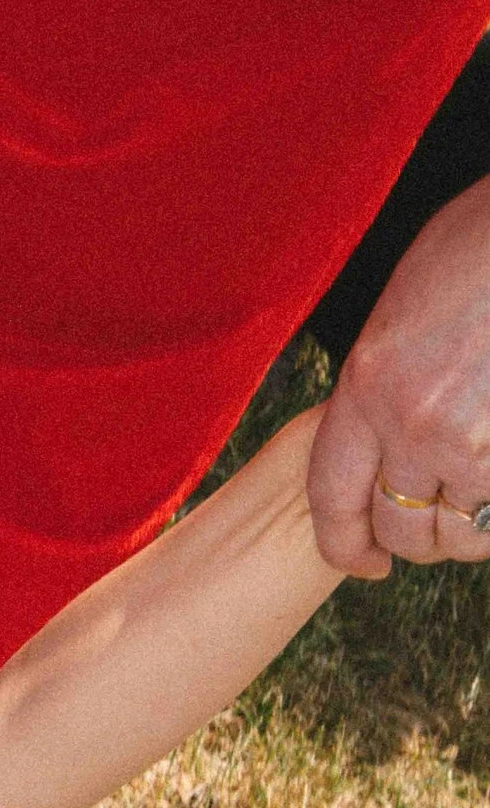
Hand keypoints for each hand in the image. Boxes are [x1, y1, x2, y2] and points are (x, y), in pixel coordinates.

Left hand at [308, 170, 489, 575]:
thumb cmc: (482, 246)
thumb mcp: (404, 308)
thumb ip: (382, 378)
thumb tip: (379, 432)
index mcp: (368, 382)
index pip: (332, 494)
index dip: (344, 544)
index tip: (364, 561)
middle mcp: (415, 421)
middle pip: (401, 527)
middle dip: (416, 541)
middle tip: (435, 527)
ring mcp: (477, 441)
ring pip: (463, 532)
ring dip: (470, 531)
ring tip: (479, 502)